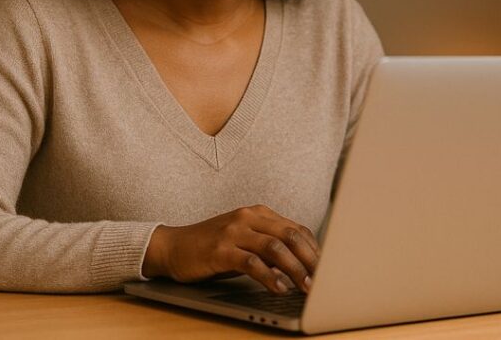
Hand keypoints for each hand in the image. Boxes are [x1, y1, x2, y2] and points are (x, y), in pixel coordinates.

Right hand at [142, 204, 319, 294]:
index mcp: (257, 213)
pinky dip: (268, 277)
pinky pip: (251, 262)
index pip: (296, 228)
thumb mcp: (244, 240)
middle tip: (324, 280)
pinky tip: (278, 288)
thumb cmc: (212, 247)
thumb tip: (301, 266)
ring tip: (306, 287)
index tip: (327, 268)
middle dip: (311, 259)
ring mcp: (233, 232)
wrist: (173, 246)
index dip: (314, 249)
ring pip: (275, 247)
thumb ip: (269, 247)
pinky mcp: (220, 249)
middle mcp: (247, 217)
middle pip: (290, 235)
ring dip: (295, 269)